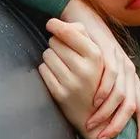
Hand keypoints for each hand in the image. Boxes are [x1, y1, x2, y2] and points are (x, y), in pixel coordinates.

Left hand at [38, 20, 103, 138]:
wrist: (95, 115)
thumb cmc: (94, 79)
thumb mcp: (97, 57)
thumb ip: (83, 36)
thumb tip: (62, 24)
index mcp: (96, 57)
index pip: (68, 33)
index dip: (56, 25)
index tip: (50, 23)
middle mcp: (84, 70)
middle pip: (55, 42)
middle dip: (56, 44)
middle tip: (64, 54)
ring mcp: (71, 83)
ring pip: (47, 55)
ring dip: (51, 57)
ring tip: (62, 66)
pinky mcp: (59, 94)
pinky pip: (43, 70)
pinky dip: (46, 70)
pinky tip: (57, 76)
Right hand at [59, 0, 139, 138]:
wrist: (83, 17)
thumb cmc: (88, 49)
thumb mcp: (100, 73)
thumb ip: (104, 92)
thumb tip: (102, 119)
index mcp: (130, 80)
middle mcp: (130, 72)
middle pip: (133, 106)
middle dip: (119, 126)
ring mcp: (121, 62)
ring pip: (121, 94)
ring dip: (107, 113)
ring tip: (93, 125)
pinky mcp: (110, 53)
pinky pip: (111, 76)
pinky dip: (103, 91)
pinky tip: (94, 101)